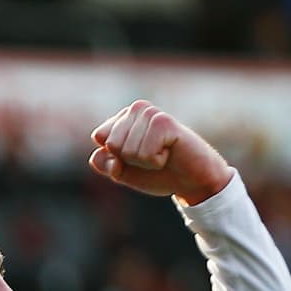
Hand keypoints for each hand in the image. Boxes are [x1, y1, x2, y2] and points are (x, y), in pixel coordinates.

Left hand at [89, 100, 232, 204]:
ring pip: (126, 149)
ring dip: (144, 161)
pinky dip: (156, 161)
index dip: (114, 157)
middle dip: (129, 160)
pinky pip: (145, 152)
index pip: (99, 136)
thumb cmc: (157, 173)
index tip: (135, 158)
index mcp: (123, 117)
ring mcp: (151, 113)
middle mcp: (136, 109)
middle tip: (151, 157)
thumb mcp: (122, 171)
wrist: (191, 181)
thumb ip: (104, 162)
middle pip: (112, 144)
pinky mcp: (164, 121)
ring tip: (162, 154)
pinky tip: (170, 153)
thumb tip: (103, 153)